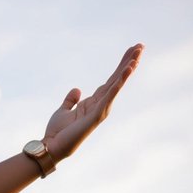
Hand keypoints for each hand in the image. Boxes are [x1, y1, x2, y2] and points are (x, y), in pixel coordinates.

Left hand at [43, 43, 142, 161]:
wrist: (51, 146)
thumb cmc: (58, 132)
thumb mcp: (63, 110)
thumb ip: (71, 100)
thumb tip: (77, 89)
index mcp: (94, 102)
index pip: (111, 80)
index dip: (121, 66)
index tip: (131, 51)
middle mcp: (101, 104)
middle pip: (117, 79)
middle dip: (129, 62)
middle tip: (140, 46)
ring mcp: (100, 110)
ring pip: (117, 86)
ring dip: (127, 70)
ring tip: (137, 55)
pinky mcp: (96, 116)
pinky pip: (109, 97)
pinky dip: (117, 85)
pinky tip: (125, 72)